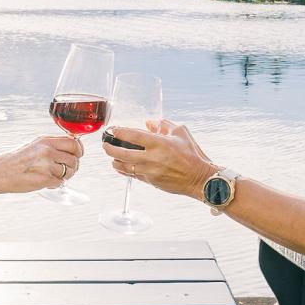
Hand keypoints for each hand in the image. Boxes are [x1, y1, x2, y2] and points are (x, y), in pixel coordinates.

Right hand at [0, 135, 83, 192]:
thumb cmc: (16, 160)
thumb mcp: (34, 145)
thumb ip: (52, 146)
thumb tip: (73, 148)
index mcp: (46, 141)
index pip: (74, 143)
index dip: (79, 151)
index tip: (77, 155)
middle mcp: (47, 151)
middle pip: (74, 159)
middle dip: (73, 167)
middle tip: (65, 170)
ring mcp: (46, 165)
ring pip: (69, 172)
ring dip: (63, 177)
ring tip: (51, 176)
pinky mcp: (44, 179)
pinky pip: (60, 183)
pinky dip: (54, 185)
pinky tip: (44, 182)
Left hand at [100, 118, 216, 197]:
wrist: (199, 178)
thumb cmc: (192, 155)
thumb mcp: (181, 133)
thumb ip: (164, 125)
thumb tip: (149, 122)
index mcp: (159, 144)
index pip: (133, 136)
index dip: (120, 132)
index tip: (113, 130)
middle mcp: (152, 158)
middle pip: (122, 153)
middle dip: (110, 148)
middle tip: (105, 144)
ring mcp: (149, 171)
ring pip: (124, 167)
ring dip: (115, 161)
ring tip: (112, 157)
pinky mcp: (150, 182)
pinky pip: (132, 175)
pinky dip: (124, 170)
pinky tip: (120, 166)